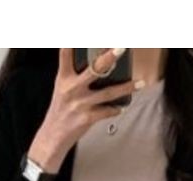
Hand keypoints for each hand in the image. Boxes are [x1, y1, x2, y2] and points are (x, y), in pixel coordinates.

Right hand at [27, 48, 143, 173]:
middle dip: (109, 58)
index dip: (73, 41)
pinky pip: (106, 112)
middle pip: (93, 69)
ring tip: (140, 83)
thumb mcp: (62, 88)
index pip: (65, 53)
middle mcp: (71, 88)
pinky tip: (122, 107)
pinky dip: (115, 109)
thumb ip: (75, 74)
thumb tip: (100, 63)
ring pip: (107, 92)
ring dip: (126, 88)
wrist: (53, 136)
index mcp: (63, 78)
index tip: (83, 33)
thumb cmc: (61, 109)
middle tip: (122, 48)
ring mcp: (80, 103)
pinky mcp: (86, 118)